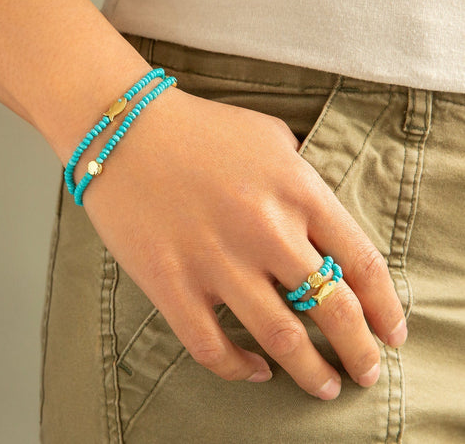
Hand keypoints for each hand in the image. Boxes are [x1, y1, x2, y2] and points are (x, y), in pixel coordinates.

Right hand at [82, 87, 406, 399]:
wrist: (124, 129)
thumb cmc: (198, 128)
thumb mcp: (268, 136)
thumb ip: (302, 176)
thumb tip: (318, 220)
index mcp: (296, 190)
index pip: (361, 263)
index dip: (384, 307)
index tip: (390, 332)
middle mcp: (264, 229)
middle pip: (332, 309)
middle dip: (358, 352)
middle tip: (365, 373)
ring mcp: (216, 260)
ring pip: (281, 339)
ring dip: (310, 372)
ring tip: (323, 386)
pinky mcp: (171, 282)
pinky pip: (213, 346)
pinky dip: (240, 368)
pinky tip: (255, 369)